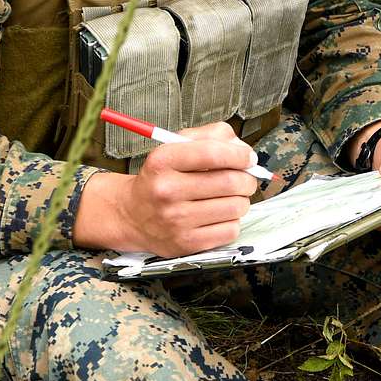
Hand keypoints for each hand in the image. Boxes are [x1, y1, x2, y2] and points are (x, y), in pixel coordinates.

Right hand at [75, 122, 258, 257]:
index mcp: (162, 162)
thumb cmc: (161, 179)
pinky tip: (218, 215)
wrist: (132, 215)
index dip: (239, 154)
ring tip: (229, 197)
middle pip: (230, 182)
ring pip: (236, 207)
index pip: (212, 154)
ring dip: (241, 200)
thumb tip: (242, 148)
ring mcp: (176, 220)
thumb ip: (210, 136)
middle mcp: (166, 191)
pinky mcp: (186, 243)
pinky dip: (232, 221)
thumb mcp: (176, 147)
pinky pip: (231, 230)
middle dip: (247, 179)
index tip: (248, 157)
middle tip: (245, 179)